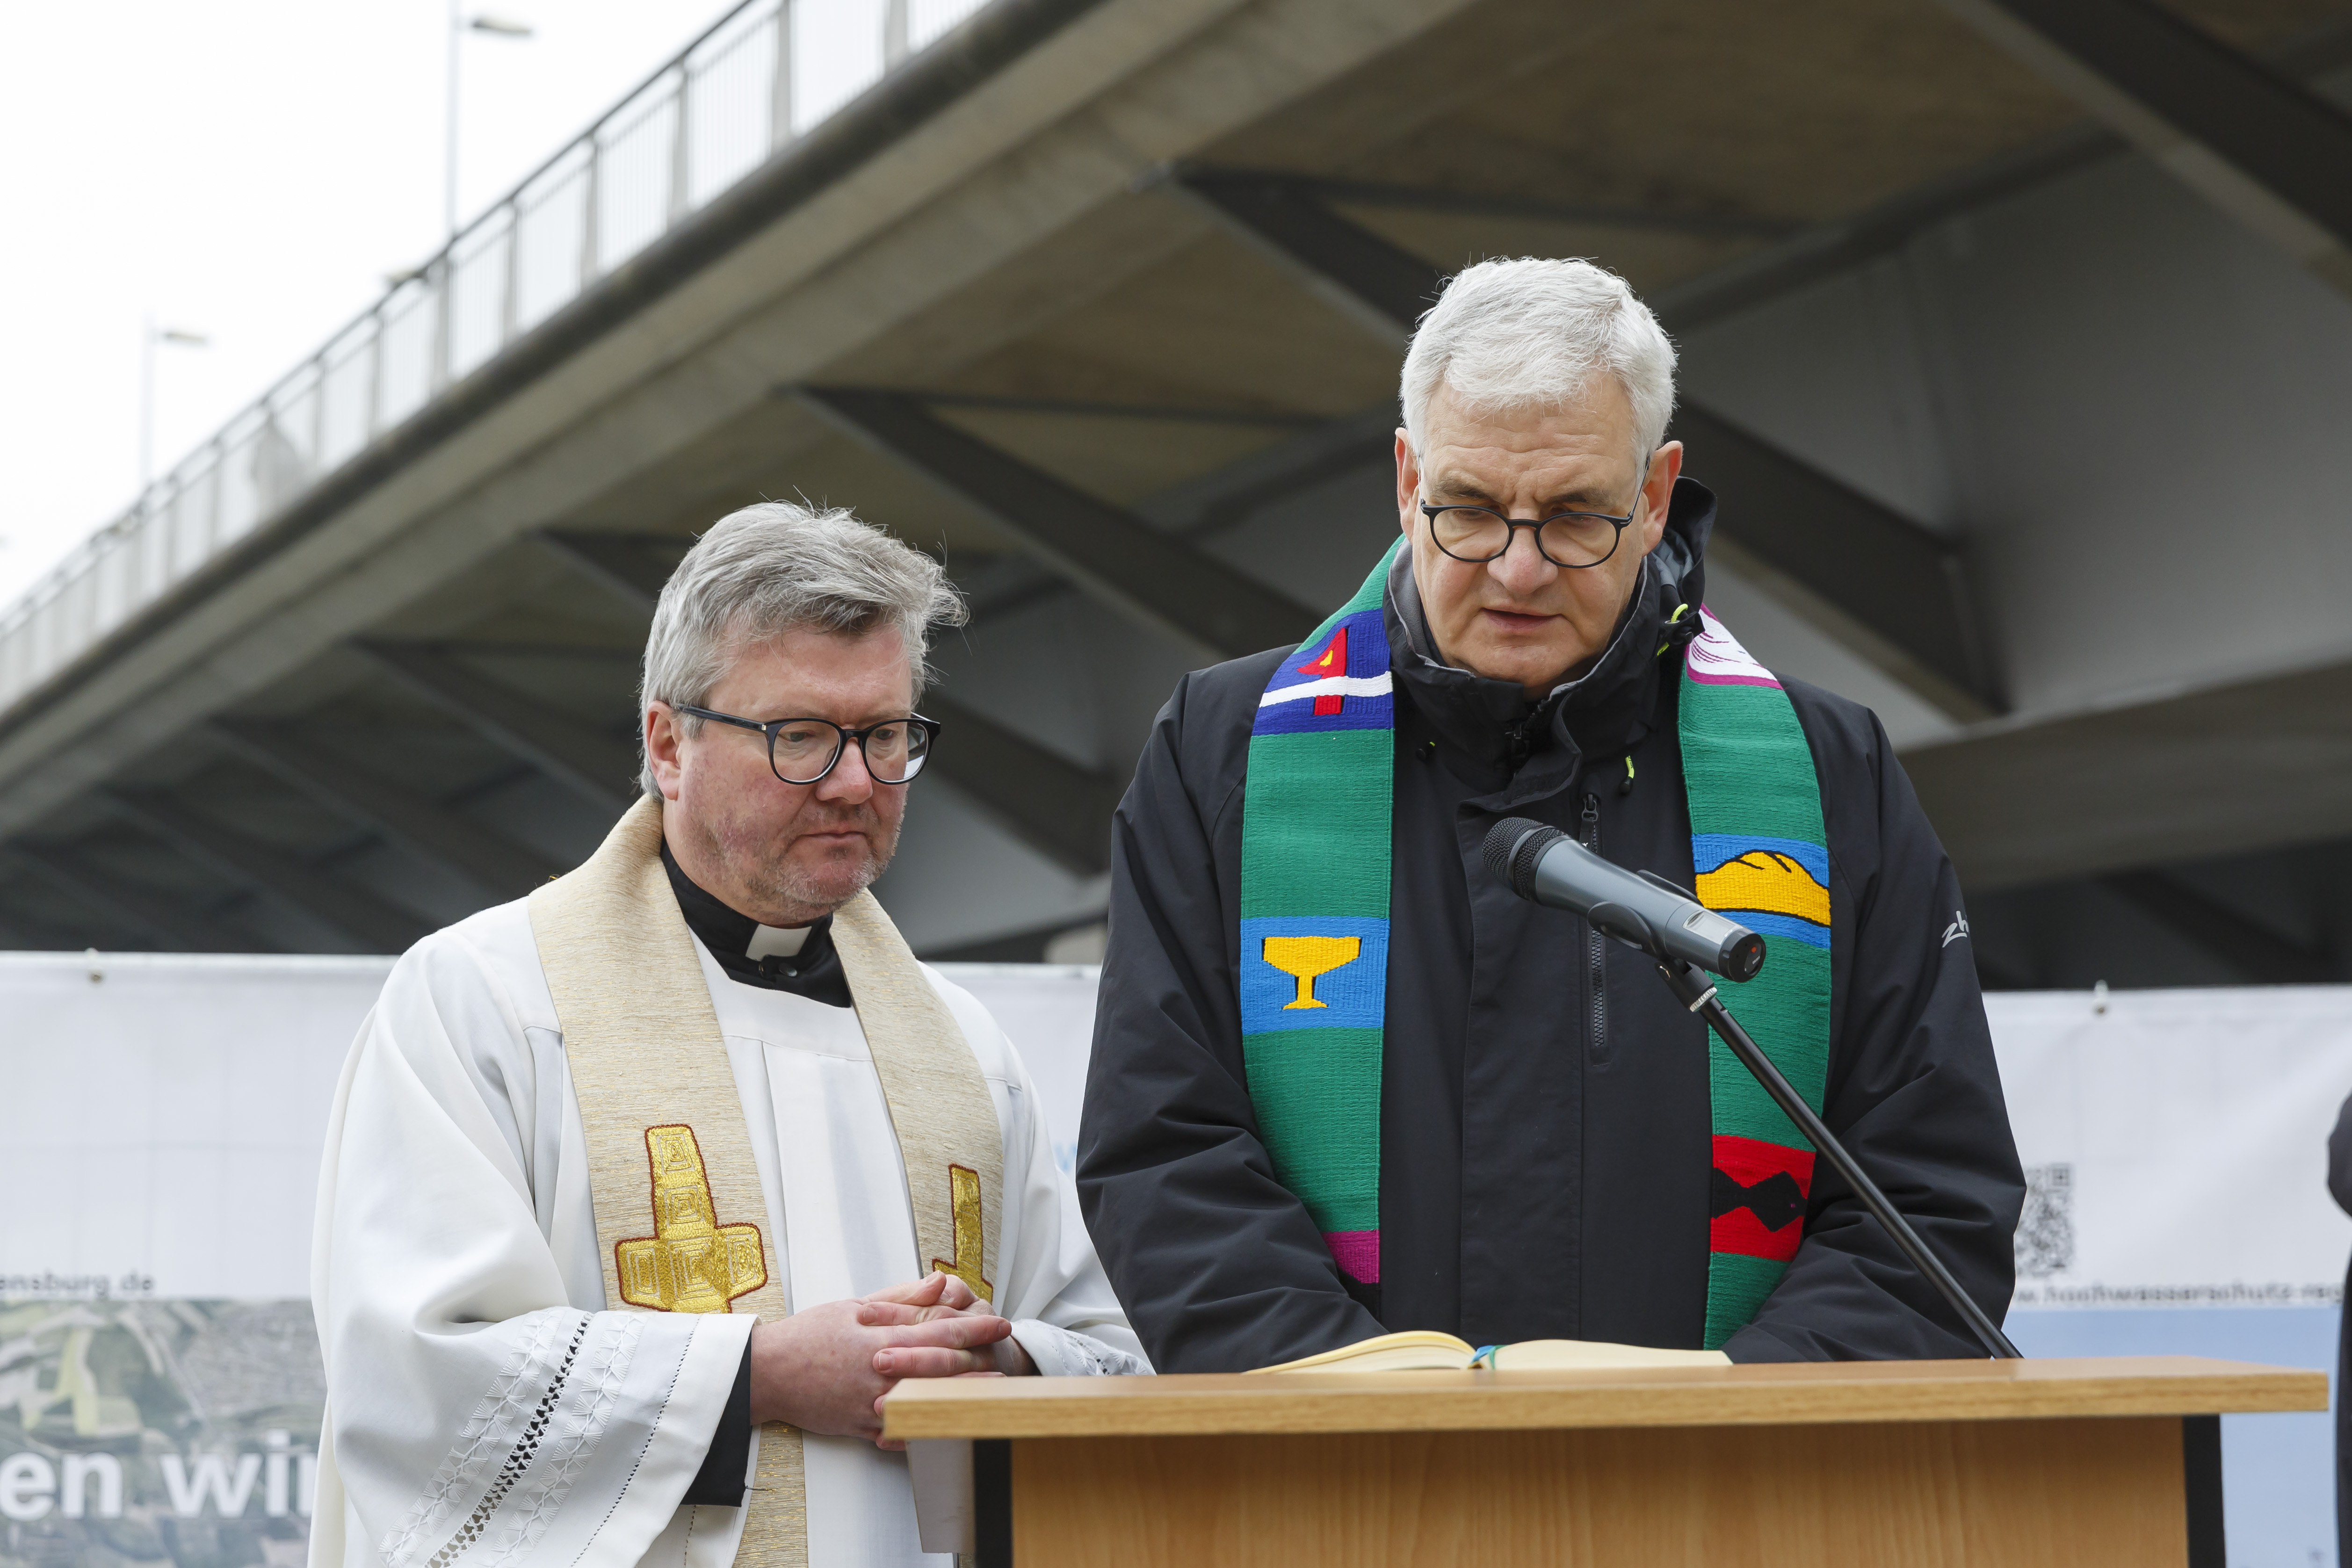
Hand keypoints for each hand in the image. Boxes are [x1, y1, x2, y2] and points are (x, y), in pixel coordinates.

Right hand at [746, 1274, 1011, 1444]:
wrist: (765, 1372)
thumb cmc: (808, 1335)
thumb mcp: (854, 1307)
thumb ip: (901, 1299)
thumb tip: (940, 1283)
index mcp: (881, 1339)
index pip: (939, 1330)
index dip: (975, 1327)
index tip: (1000, 1321)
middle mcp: (880, 1373)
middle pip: (940, 1369)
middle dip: (979, 1362)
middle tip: (1008, 1359)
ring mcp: (870, 1403)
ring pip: (925, 1403)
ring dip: (960, 1401)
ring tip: (991, 1399)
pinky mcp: (858, 1426)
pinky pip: (898, 1433)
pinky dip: (923, 1432)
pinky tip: (946, 1430)